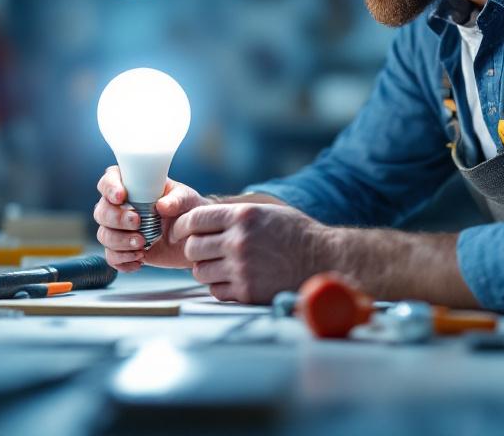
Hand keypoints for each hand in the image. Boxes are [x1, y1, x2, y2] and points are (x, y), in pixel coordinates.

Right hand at [94, 166, 210, 271]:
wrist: (194, 237)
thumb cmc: (188, 209)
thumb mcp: (186, 198)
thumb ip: (176, 200)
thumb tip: (162, 205)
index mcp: (132, 186)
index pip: (108, 181)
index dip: (109, 188)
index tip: (121, 197)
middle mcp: (120, 206)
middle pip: (101, 211)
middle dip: (116, 219)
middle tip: (138, 223)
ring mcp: (120, 229)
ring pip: (104, 235)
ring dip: (120, 242)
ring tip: (142, 245)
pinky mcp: (124, 249)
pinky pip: (111, 257)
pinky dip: (123, 260)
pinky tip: (140, 260)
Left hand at [170, 203, 326, 303]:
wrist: (324, 260)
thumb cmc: (296, 235)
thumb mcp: (265, 212)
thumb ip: (233, 216)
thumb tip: (199, 220)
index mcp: (243, 217)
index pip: (194, 220)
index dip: (181, 226)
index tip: (178, 233)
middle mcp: (239, 241)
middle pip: (193, 247)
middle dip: (195, 250)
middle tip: (206, 252)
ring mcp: (242, 268)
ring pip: (199, 271)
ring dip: (206, 269)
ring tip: (222, 266)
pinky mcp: (247, 292)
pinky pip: (215, 290)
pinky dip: (220, 286)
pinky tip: (235, 279)